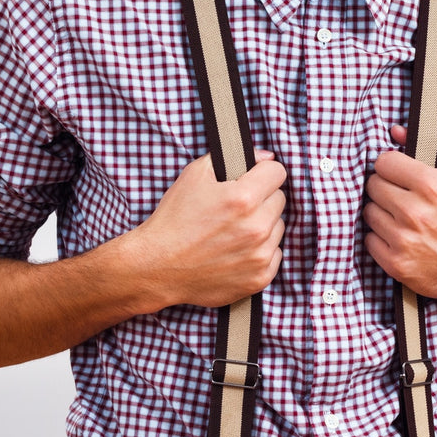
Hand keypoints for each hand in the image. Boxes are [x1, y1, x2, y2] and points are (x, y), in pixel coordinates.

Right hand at [125, 151, 287, 308]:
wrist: (156, 266)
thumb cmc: (174, 219)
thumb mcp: (195, 175)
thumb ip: (233, 158)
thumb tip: (267, 157)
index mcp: (243, 199)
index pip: (278, 172)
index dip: (263, 173)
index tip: (253, 180)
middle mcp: (256, 227)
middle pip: (279, 200)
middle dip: (261, 199)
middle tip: (236, 209)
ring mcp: (259, 255)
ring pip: (278, 227)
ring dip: (263, 226)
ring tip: (233, 231)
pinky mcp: (260, 278)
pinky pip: (275, 254)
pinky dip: (261, 251)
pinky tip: (236, 251)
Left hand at [364, 126, 436, 304]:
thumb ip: (434, 148)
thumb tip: (397, 131)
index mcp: (432, 185)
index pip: (384, 162)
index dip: (391, 166)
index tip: (398, 173)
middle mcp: (414, 211)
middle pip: (373, 186)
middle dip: (385, 187)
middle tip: (400, 195)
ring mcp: (404, 239)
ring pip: (369, 212)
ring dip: (382, 213)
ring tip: (402, 218)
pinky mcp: (397, 264)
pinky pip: (369, 241)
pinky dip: (381, 238)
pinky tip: (400, 237)